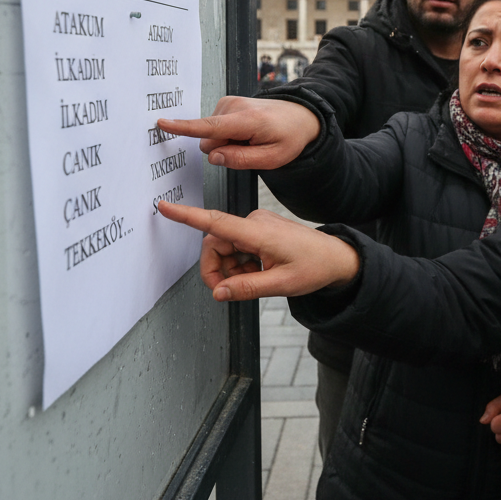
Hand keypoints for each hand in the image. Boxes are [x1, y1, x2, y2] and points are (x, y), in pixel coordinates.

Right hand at [158, 95, 319, 169]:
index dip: (183, 127)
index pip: (208, 127)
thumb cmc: (289, 137)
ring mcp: (230, 103)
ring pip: (212, 135)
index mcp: (246, 120)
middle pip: (208, 140)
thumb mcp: (272, 158)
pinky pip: (217, 128)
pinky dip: (230, 133)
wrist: (301, 116)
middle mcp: (234, 107)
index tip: (161, 123)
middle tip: (250, 146)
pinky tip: (247, 131)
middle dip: (224, 149)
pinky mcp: (227, 104)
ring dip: (229, 141)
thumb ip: (241, 159)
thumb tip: (213, 157)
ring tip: (252, 137)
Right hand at [158, 200, 358, 300]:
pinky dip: (240, 264)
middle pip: (215, 244)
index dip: (187, 216)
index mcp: (258, 232)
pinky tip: (258, 273)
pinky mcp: (259, 231)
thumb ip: (246, 288)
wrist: (335, 257)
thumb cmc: (315, 267)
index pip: (215, 222)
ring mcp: (257, 226)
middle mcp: (254, 223)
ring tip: (255, 280)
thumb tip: (218, 292)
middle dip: (216, 269)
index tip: (165, 206)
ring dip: (231, 269)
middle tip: (228, 291)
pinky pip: (236, 248)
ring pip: (225, 248)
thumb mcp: (281, 284)